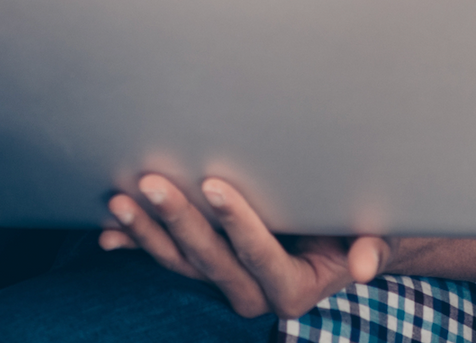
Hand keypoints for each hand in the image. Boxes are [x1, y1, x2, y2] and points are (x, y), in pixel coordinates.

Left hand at [98, 175, 387, 319]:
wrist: (337, 239)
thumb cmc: (352, 226)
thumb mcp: (367, 232)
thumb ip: (368, 247)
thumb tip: (363, 266)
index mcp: (293, 289)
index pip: (259, 256)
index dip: (237, 224)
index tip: (215, 185)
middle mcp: (254, 292)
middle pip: (210, 259)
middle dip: (179, 220)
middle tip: (152, 182)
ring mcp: (225, 282)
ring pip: (181, 262)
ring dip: (148, 231)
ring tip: (122, 199)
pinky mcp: (204, 268)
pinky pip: (166, 259)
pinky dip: (135, 244)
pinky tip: (107, 232)